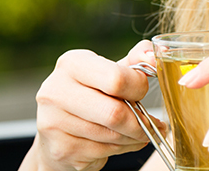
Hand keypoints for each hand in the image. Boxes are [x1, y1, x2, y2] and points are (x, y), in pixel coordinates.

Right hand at [20, 41, 165, 170]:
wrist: (59, 127)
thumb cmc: (92, 93)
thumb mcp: (111, 70)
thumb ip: (136, 59)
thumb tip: (154, 55)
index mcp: (72, 64)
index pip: (116, 79)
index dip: (138, 87)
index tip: (143, 90)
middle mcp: (56, 91)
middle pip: (114, 114)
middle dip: (141, 121)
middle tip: (152, 122)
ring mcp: (54, 123)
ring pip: (112, 136)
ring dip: (135, 137)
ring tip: (139, 132)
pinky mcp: (61, 149)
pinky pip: (105, 152)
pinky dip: (122, 148)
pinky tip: (121, 141)